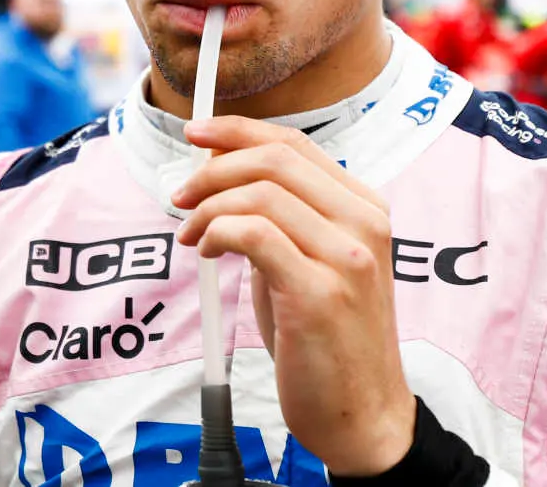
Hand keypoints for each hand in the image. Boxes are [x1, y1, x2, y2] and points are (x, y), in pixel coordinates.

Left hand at [170, 117, 416, 476]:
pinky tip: (208, 252)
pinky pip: (253, 235)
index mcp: (365, 209)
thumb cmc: (327, 339)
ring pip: (259, 194)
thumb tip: (220, 176)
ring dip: (208, 208)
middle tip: (181, 197)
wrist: (362, 414)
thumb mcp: (310, 262)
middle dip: (213, 169)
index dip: (237, 131)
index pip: (295, 144)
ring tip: (191, 236)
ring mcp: (347, 258)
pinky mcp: (320, 293)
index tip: (196, 134)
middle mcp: (364, 225)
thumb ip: (281, 218)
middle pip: (274, 159)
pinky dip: (217, 233)